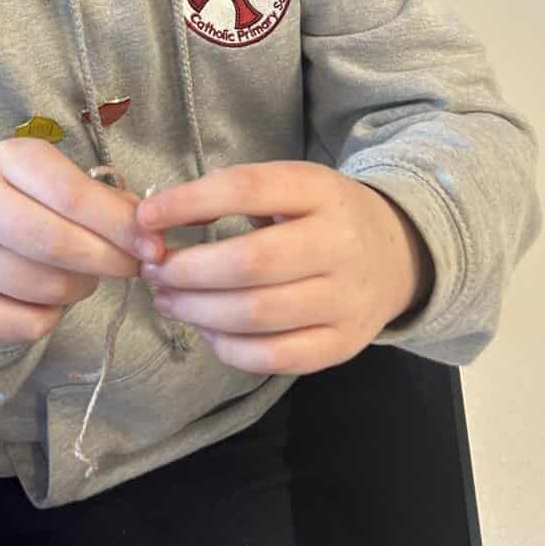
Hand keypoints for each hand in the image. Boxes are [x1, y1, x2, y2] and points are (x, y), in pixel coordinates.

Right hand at [0, 140, 165, 343]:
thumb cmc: (35, 209)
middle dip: (107, 259)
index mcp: (7, 160)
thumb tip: (146, 231)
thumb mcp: (67, 189)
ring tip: (84, 277)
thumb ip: (109, 204)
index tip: (154, 245)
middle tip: (133, 267)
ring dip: (80, 288)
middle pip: (54, 241)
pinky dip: (51, 319)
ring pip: (43, 286)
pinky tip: (49, 300)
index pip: (71, 193)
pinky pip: (26, 323)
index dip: (120, 224)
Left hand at [135, 163, 433, 375]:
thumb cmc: (322, 217)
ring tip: (169, 300)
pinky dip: (227, 348)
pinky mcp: (343, 344)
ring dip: (197, 311)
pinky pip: (274, 358)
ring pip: (256, 315)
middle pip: (249, 262)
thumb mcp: (292, 187)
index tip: (146, 218)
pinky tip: (207, 330)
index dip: (189, 203)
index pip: (247, 189)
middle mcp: (339, 244)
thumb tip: (158, 221)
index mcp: (321, 191)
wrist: (398, 255)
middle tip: (154, 272)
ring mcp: (345, 300)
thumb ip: (235, 195)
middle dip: (186, 271)